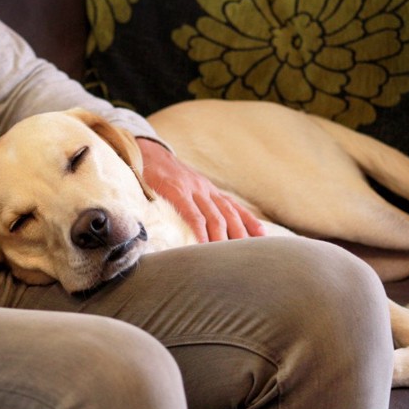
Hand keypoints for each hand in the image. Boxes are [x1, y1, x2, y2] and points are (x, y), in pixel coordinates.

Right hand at [136, 138, 265, 241]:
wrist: (146, 152)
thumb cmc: (163, 174)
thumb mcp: (185, 184)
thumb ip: (194, 200)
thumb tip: (201, 221)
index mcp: (207, 188)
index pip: (233, 206)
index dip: (248, 220)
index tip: (262, 235)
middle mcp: (205, 189)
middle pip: (229, 214)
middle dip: (240, 234)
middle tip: (248, 253)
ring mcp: (192, 190)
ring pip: (215, 216)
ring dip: (223, 238)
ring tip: (227, 257)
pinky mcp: (177, 192)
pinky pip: (193, 214)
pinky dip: (201, 231)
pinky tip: (204, 245)